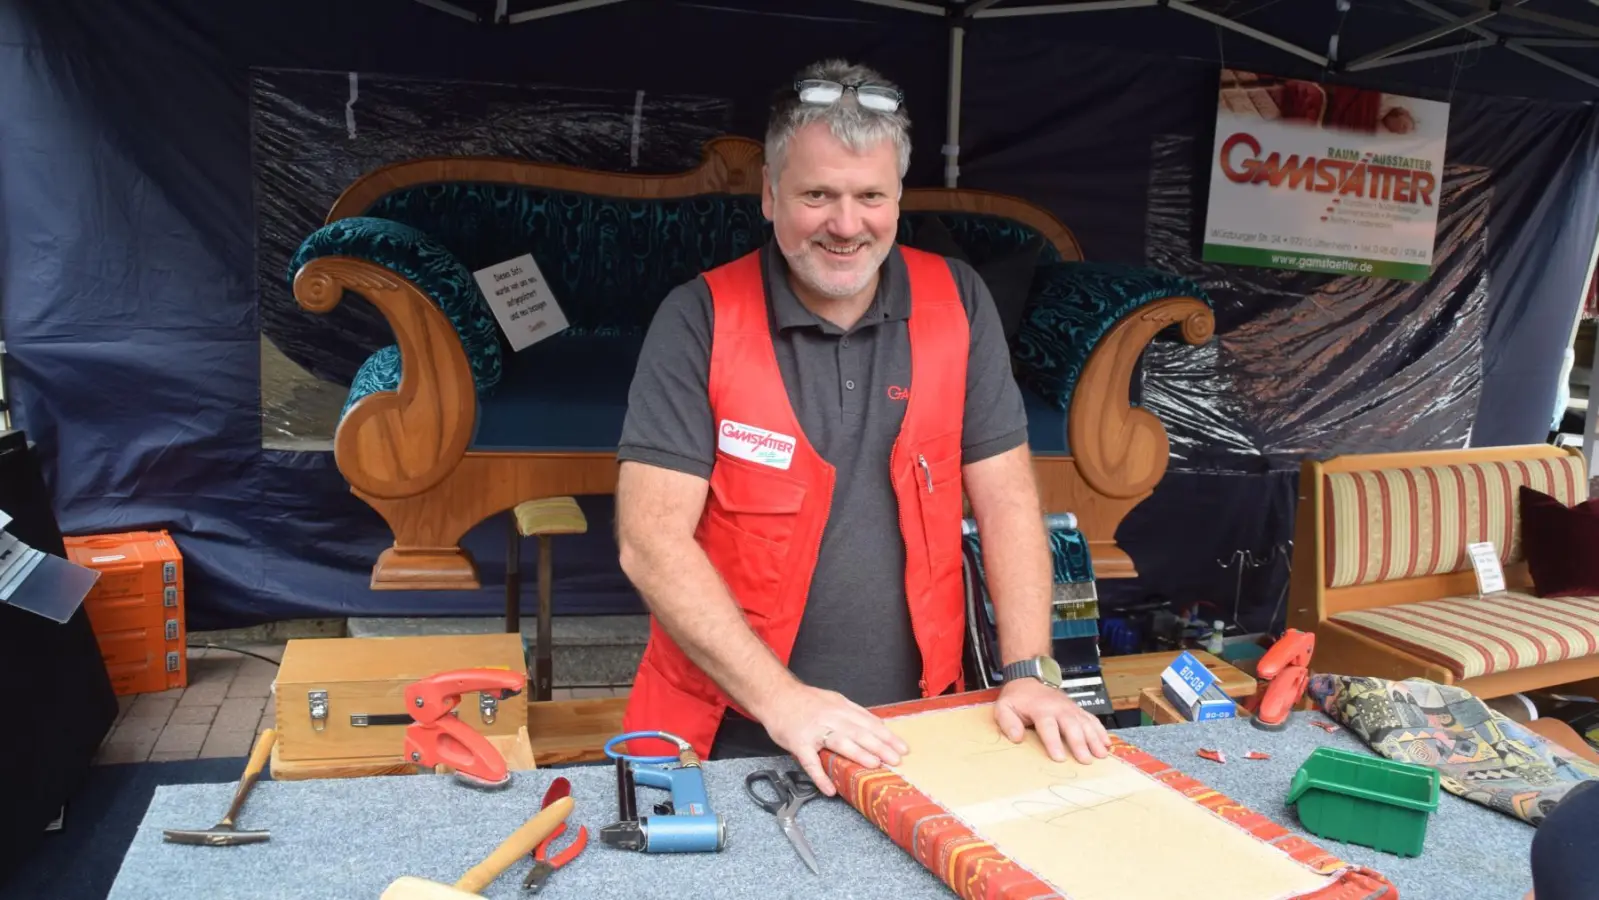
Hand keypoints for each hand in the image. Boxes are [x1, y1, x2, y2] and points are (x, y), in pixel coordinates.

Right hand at [759, 684, 909, 795]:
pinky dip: (820, 776)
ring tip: (874, 765)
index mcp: (841, 708)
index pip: (869, 722)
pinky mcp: (798, 743)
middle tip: (896, 759)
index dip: (887, 736)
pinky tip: (829, 789)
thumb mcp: (833, 700)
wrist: (776, 696)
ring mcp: (814, 731)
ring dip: (858, 754)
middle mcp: (831, 718)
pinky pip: (810, 761)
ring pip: (840, 742)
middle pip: (859, 732)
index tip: (902, 747)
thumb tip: (875, 725)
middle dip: (880, 746)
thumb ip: (852, 713)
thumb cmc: (804, 701)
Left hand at [994, 677, 1110, 764]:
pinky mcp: (1077, 709)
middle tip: (1086, 760)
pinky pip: (1091, 719)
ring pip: (1085, 723)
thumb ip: (1007, 722)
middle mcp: (1059, 708)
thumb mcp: (1004, 707)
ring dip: (1094, 739)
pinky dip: (1100, 731)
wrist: (1030, 677)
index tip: (1059, 758)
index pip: (1048, 727)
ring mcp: (1070, 708)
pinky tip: (1106, 743)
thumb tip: (1016, 738)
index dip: (1054, 742)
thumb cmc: (1018, 697)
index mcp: (1040, 709)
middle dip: (1080, 743)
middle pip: (1071, 726)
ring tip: (1101, 754)